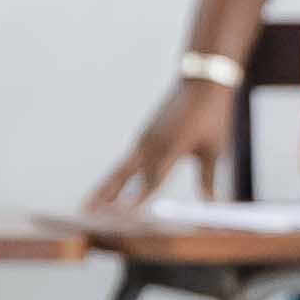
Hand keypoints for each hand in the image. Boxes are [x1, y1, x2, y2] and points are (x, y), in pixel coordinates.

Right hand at [86, 77, 232, 209]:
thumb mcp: (215, 149)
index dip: (136, 201)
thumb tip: (212, 207)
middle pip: (121, 177)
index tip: (122, 219)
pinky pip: (125, 163)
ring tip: (87, 207)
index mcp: (171, 148)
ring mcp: (143, 140)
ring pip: (119, 171)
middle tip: (85, 215)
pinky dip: (115, 179)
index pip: (151, 182)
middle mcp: (150, 145)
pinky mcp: (143, 137)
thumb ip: (207, 180)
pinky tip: (107, 191)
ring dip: (103, 190)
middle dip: (103, 197)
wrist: (201, 81)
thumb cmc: (213, 115)